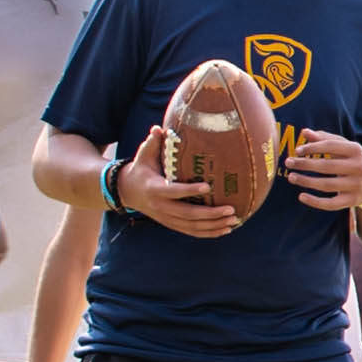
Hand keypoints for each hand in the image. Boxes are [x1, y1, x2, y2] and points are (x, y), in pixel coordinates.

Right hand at [120, 140, 253, 242]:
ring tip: (233, 221)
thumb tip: (158, 129)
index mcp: (154, 188)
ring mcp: (166, 218)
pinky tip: (224, 230)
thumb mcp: (144, 155)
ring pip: (191, 226)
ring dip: (213, 226)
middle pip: (187, 214)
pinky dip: (208, 233)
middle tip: (231, 210)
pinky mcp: (171, 224)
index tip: (208, 186)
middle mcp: (160, 206)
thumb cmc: (141, 168)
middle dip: (210, 214)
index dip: (190, 190)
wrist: (127, 192)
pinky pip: (191, 232)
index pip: (173, 191)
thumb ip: (153, 142)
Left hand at [284, 130, 361, 216]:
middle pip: (326, 166)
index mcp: (355, 150)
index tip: (297, 150)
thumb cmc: (355, 160)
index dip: (312, 148)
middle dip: (305, 164)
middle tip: (288, 163)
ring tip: (291, 177)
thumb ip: (325, 138)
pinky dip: (315, 202)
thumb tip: (304, 132)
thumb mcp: (345, 147)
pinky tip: (301, 196)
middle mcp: (357, 167)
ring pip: (326, 185)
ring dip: (306, 181)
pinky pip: (331, 204)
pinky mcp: (352, 201)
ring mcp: (355, 185)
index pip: (330, 146)